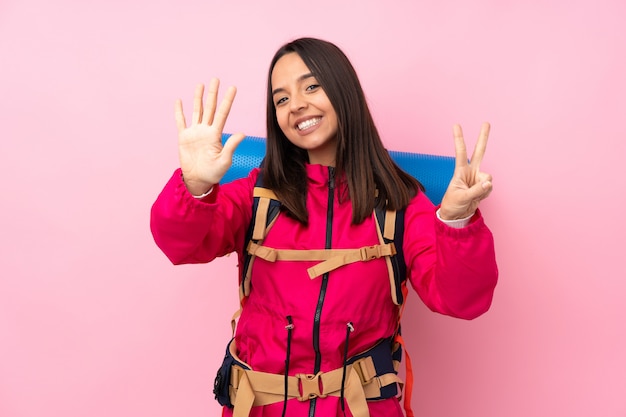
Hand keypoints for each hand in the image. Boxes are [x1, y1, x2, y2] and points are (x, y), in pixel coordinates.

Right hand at [174, 78, 244, 194]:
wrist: (198, 180)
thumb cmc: (213, 172)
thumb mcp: (224, 160)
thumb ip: (231, 146)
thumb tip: (242, 134)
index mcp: (216, 134)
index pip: (223, 113)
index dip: (228, 100)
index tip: (232, 87)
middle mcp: (206, 130)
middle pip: (210, 108)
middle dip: (213, 94)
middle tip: (216, 79)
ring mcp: (194, 132)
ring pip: (196, 111)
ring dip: (198, 98)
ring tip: (200, 85)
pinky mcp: (183, 137)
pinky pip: (180, 122)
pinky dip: (179, 112)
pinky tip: (179, 101)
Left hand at [439, 122, 492, 219]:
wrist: (457, 215)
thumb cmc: (453, 204)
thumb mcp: (462, 197)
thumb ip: (476, 190)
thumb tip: (489, 182)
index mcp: (460, 171)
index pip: (460, 152)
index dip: (459, 139)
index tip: (456, 125)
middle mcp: (470, 171)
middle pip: (479, 152)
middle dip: (483, 137)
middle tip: (486, 123)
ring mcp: (478, 178)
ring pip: (488, 179)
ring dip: (482, 190)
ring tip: (471, 196)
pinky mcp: (484, 186)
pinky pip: (489, 189)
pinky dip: (484, 195)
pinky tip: (476, 198)